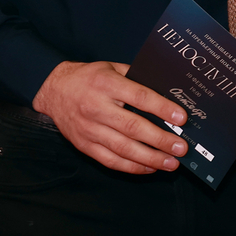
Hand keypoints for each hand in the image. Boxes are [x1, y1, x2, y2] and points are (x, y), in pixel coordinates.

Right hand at [32, 60, 188, 173]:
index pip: (139, 98)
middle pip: (133, 127)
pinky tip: (149, 168)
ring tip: (171, 163)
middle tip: (181, 147)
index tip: (181, 118)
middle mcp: (97, 108)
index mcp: (107, 85)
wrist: (54, 90)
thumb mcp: (113, 67)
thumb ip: (137, 78)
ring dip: (150, 158)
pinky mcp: (84, 145)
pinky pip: (110, 160)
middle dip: (160, 140)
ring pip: (123, 148)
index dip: (162, 108)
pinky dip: (131, 166)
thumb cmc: (89, 78)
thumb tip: (168, 92)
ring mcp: (89, 129)